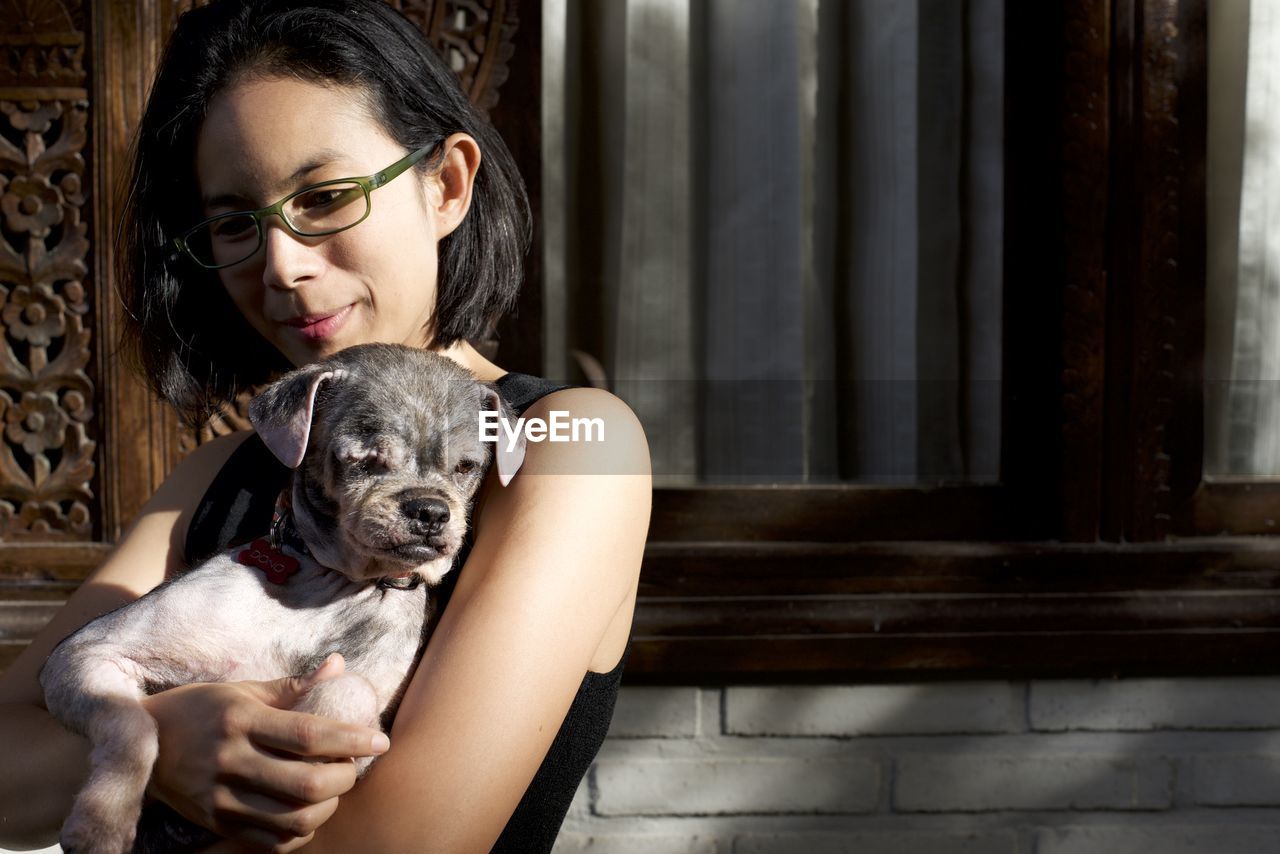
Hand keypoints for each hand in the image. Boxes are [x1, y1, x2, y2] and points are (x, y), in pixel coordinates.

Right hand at [140, 653, 389, 851]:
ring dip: (328, 807)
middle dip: (345, 778)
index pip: (308, 735)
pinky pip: (272, 842)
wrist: (142, 745)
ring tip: (333, 788)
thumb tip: (340, 666)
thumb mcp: (242, 689)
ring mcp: (221, 799)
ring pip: (293, 820)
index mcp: (240, 721)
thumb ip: (294, 685)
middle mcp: (230, 762)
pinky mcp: (216, 824)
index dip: (351, 739)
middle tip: (353, 765)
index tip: (379, 741)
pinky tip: (309, 812)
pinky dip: (301, 832)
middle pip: (306, 784)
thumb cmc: (202, 709)